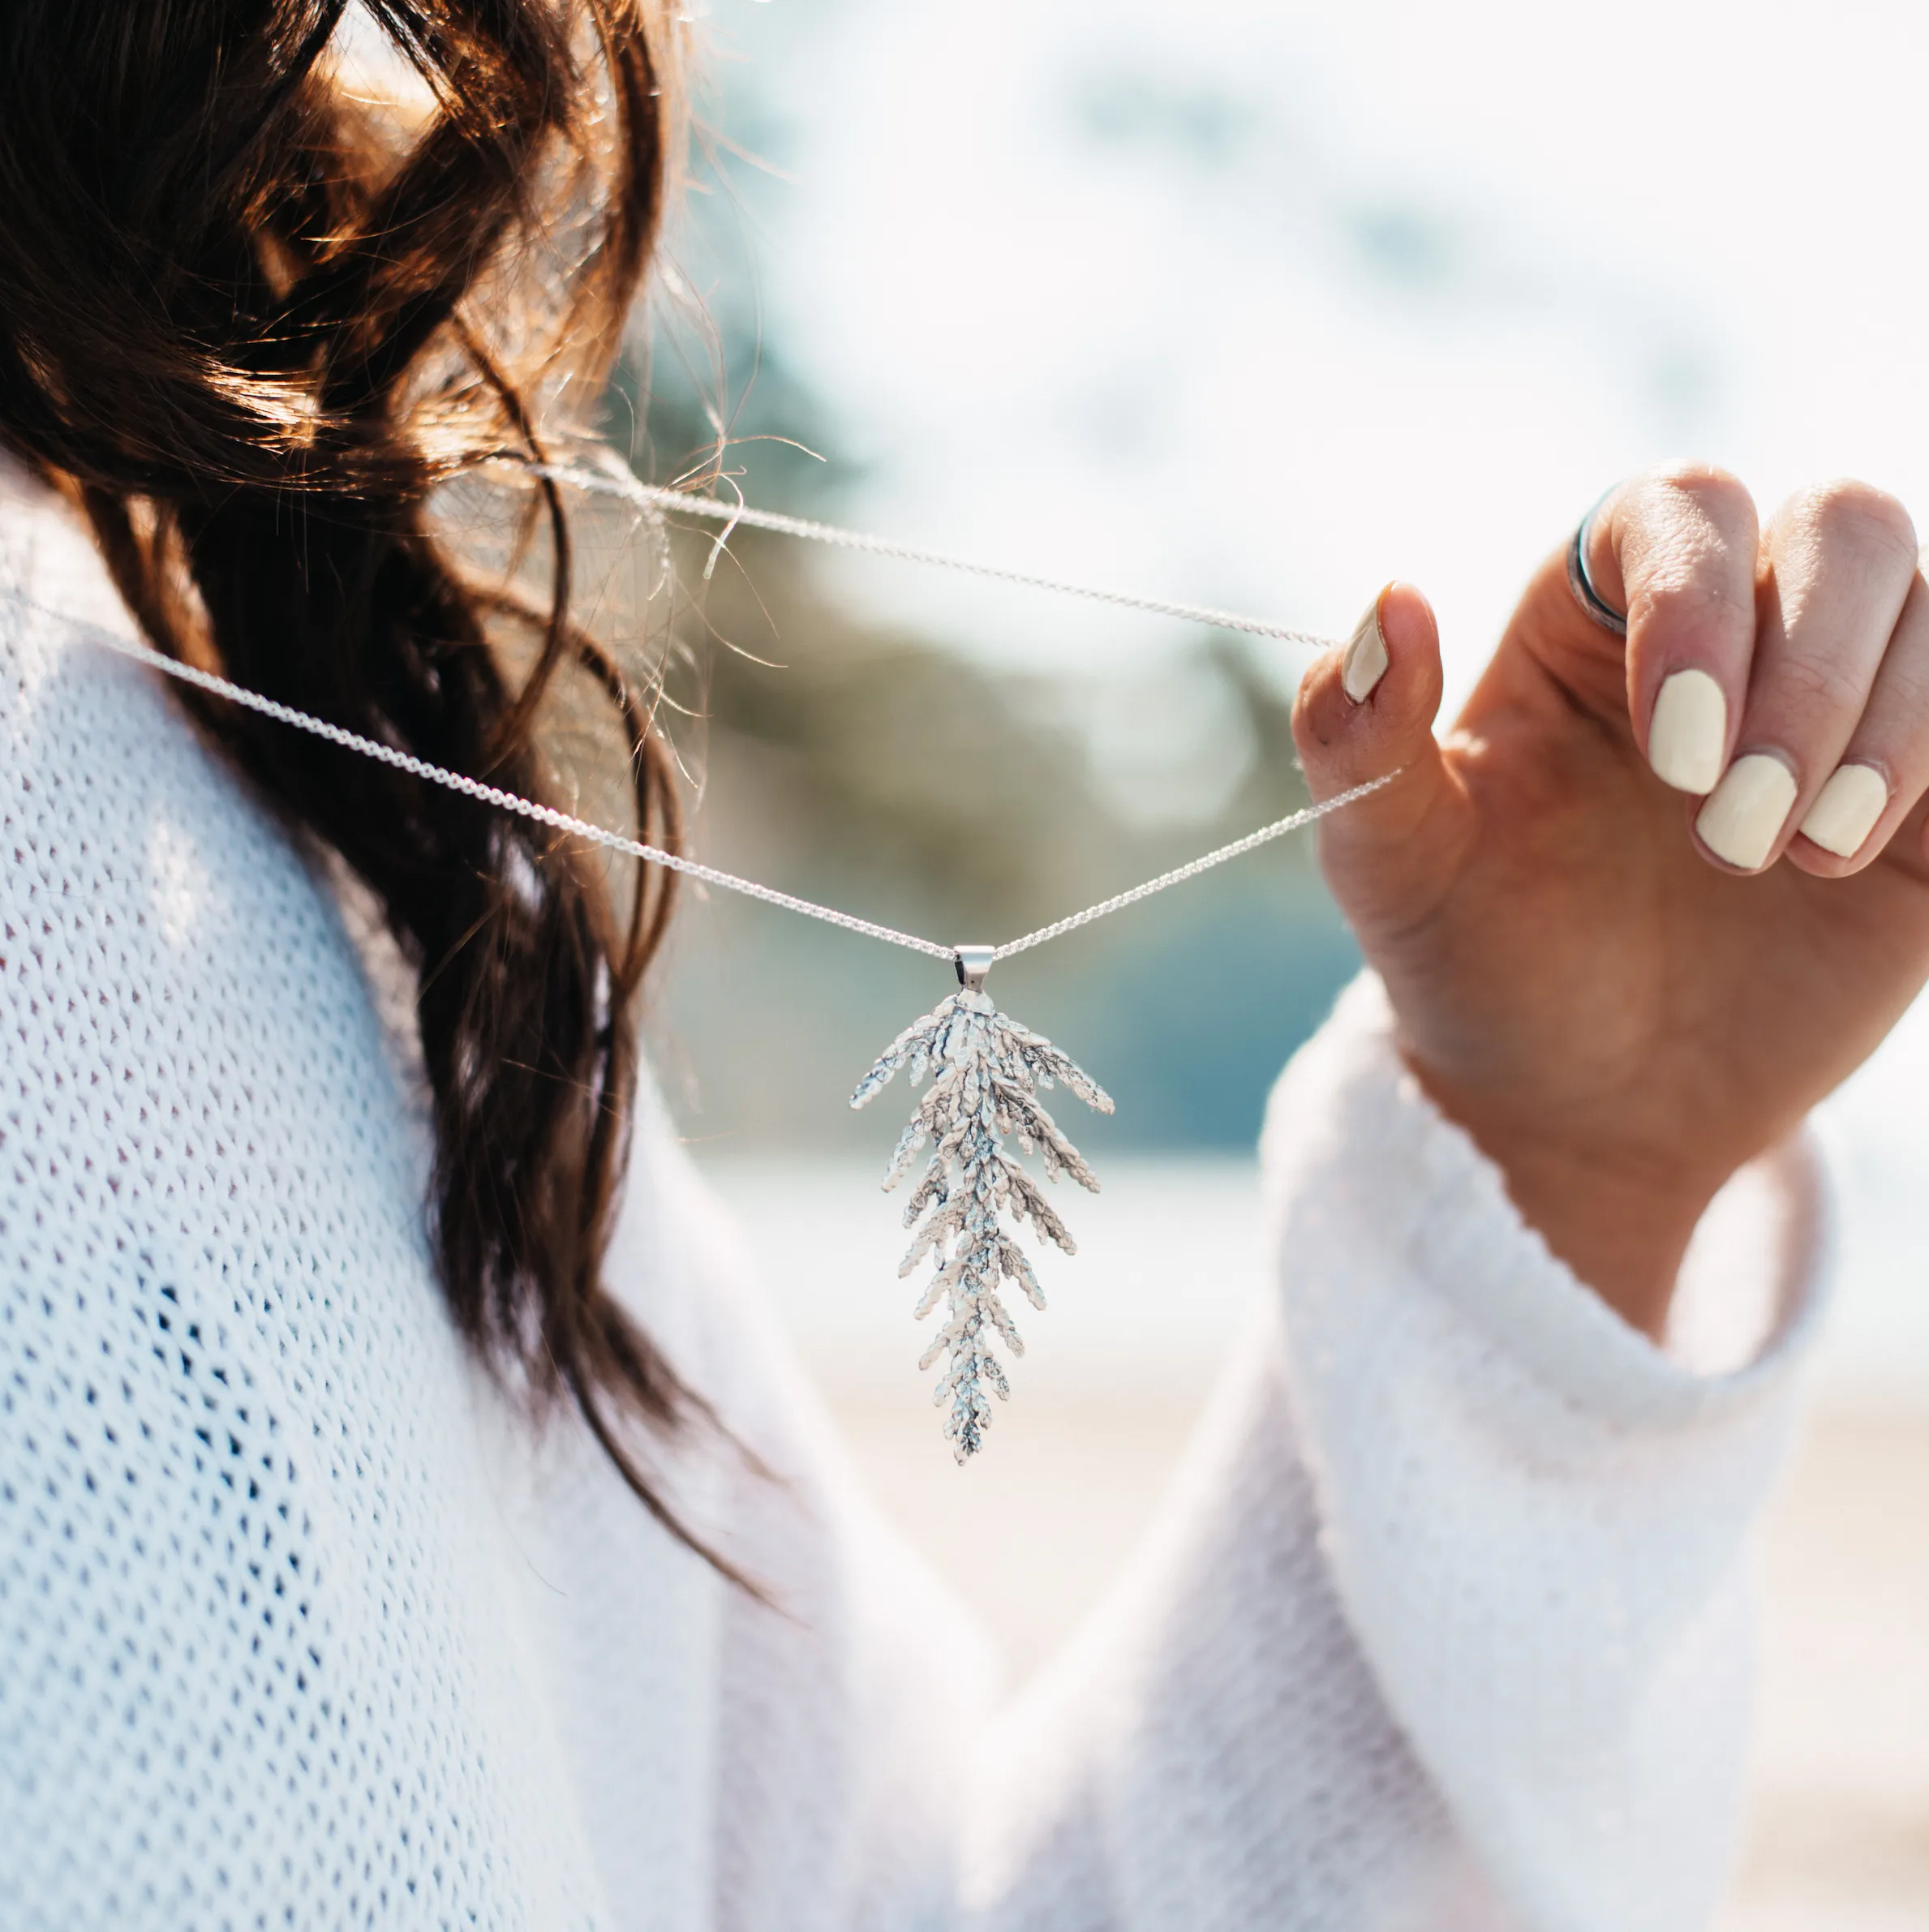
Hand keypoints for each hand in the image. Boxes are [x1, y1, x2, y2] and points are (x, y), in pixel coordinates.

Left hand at [1292, 465, 1928, 1335]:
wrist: (1578, 1101)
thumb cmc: (1476, 958)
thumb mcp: (1391, 864)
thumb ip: (1361, 737)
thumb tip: (1390, 602)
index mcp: (1592, 612)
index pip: (1682, 508)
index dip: (1695, 596)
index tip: (1670, 746)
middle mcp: (1731, 626)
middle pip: (1845, 524)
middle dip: (1806, 671)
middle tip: (1724, 824)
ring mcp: (1839, 700)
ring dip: (1878, 728)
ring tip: (1785, 857)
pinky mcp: (1922, 787)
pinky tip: (1842, 858)